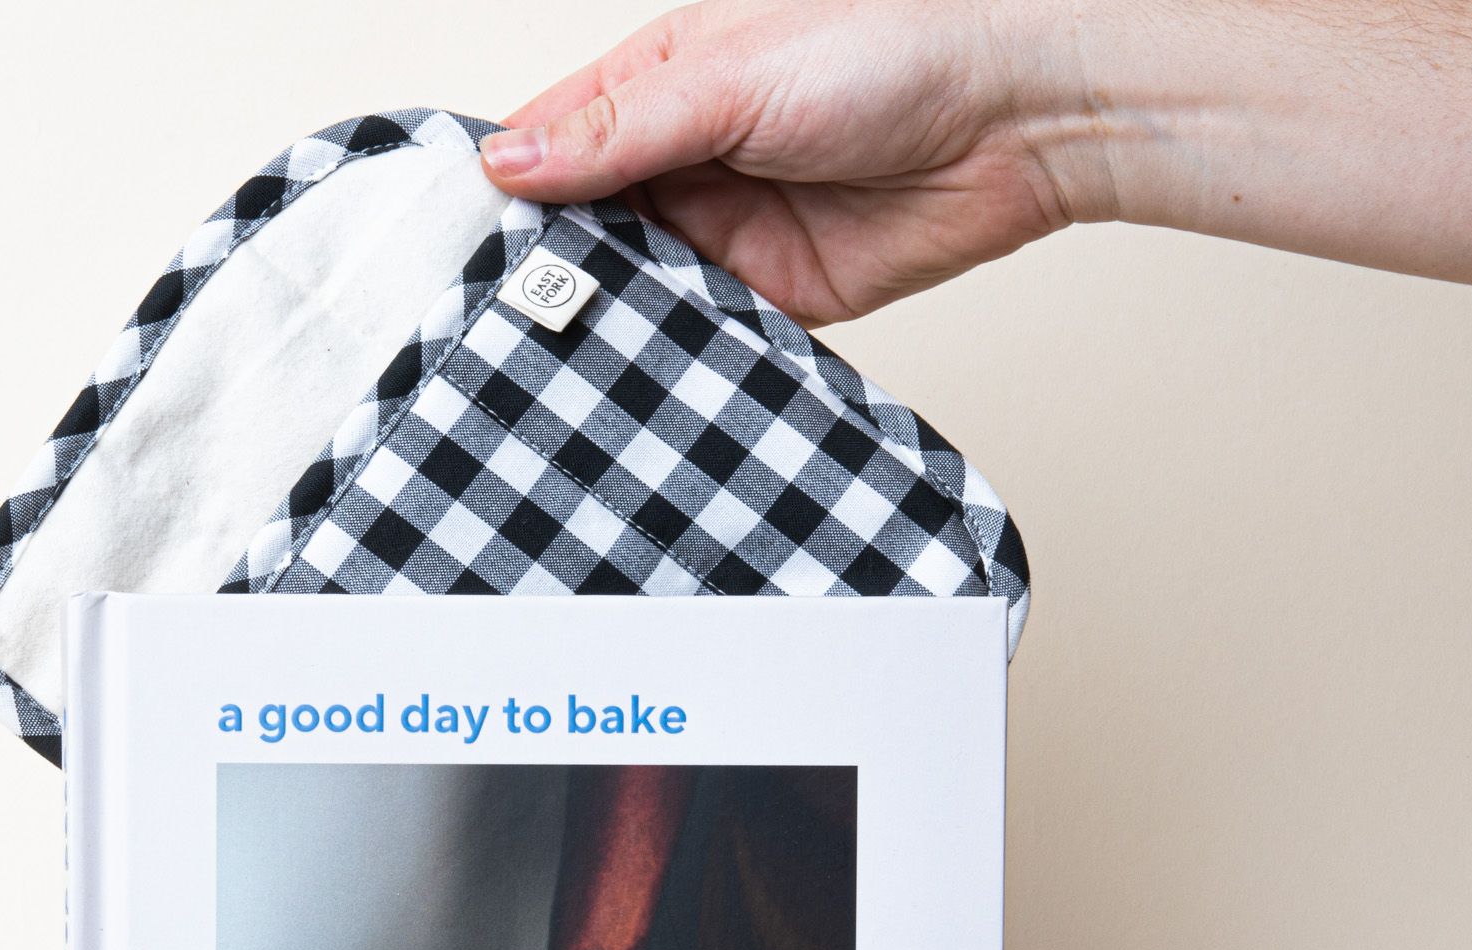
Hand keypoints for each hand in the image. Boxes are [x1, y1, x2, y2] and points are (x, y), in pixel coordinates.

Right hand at [479, 0, 1080, 322]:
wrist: (1016, 121)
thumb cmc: (896, 50)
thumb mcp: (731, 79)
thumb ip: (620, 130)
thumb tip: (511, 163)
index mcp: (662, 84)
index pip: (553, 141)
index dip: (505, 190)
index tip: (454, 245)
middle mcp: (684, 160)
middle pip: (583, 228)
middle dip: (545, 269)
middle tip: (496, 317)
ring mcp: (722, 234)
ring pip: (633, 289)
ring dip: (601, 320)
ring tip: (548, 357)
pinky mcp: (766, 299)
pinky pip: (697, 335)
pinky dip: (665, 357)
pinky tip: (627, 378)